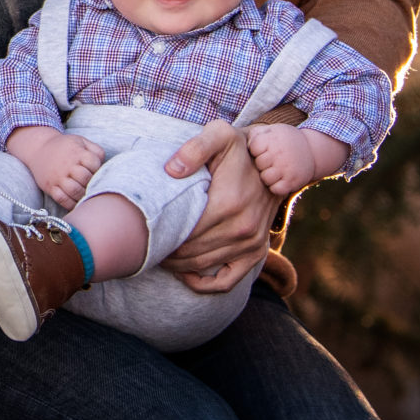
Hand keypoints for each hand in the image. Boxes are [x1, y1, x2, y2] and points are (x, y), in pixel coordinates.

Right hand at [6, 125, 104, 208]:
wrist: (39, 148)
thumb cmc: (64, 147)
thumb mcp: (80, 141)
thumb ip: (96, 150)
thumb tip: (104, 165)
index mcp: (76, 152)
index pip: (93, 163)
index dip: (98, 168)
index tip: (95, 171)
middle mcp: (67, 165)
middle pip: (85, 178)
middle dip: (91, 183)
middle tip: (92, 186)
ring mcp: (57, 177)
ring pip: (74, 191)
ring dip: (83, 195)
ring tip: (86, 195)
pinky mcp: (50, 187)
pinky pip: (62, 199)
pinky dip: (71, 204)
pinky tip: (76, 202)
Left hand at [160, 121, 282, 293]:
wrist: (273, 161)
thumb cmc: (240, 148)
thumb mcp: (219, 134)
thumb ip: (194, 148)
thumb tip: (171, 171)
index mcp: (228, 203)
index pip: (185, 231)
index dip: (162, 235)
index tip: (147, 230)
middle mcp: (242, 229)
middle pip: (192, 251)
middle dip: (167, 252)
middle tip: (148, 245)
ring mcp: (252, 243)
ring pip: (205, 266)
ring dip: (179, 266)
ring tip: (161, 255)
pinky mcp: (256, 252)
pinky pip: (229, 280)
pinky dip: (206, 285)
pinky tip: (187, 276)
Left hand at [246, 125, 348, 198]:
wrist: (312, 150)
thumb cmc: (283, 140)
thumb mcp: (270, 130)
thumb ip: (253, 134)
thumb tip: (235, 142)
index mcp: (273, 139)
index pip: (254, 148)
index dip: (257, 150)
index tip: (264, 149)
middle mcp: (280, 153)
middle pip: (259, 163)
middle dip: (262, 163)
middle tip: (271, 160)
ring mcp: (287, 168)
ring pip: (266, 178)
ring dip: (268, 175)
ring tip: (275, 169)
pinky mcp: (293, 182)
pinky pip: (275, 189)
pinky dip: (276, 187)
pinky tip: (280, 179)